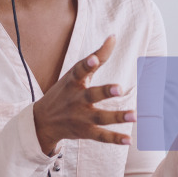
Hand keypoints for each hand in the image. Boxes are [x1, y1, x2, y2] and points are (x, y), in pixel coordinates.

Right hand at [32, 35, 135, 155]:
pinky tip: (129, 139)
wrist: (42, 122)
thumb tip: (113, 36)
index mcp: (73, 82)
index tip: (93, 59)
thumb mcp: (75, 73)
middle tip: (118, 89)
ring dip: (117, 117)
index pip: (78, 71)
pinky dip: (114, 139)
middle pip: (91, 95)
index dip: (86, 64)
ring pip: (100, 117)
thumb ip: (97, 56)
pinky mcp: (85, 132)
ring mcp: (80, 117)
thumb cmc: (65, 91)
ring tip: (135, 115)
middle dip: (104, 92)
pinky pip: (101, 137)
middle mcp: (76, 99)